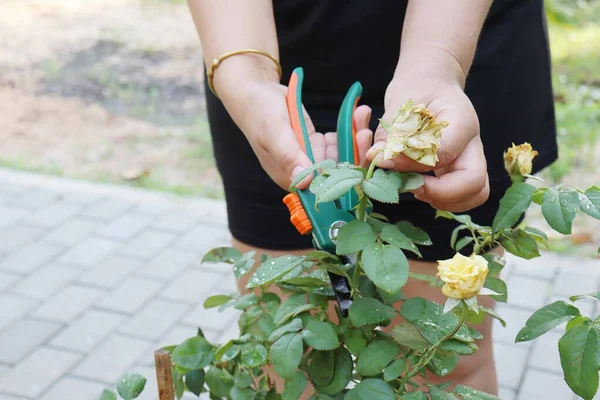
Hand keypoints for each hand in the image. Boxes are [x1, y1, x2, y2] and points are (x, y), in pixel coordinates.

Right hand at [216, 62, 372, 189]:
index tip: (362, 152)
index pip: (324, 184)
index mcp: (290, 178)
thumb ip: (289, 156)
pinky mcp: (316, 145)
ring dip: (354, 136)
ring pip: (342, 155)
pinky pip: (338, 142)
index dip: (346, 173)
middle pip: (338, 172)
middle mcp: (303, 173)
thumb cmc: (260, 112)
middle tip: (366, 130)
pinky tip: (356, 112)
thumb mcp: (274, 133)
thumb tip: (304, 182)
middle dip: (355, 151)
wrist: (255, 91)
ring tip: (362, 113)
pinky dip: (349, 128)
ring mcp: (311, 158)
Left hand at [366, 64, 488, 211]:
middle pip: (474, 182)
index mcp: (461, 120)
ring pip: (474, 195)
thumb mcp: (401, 104)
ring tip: (414, 187)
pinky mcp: (461, 172)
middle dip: (439, 193)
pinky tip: (418, 185)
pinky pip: (462, 197)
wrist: (432, 84)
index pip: (444, 152)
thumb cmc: (418, 90)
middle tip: (410, 186)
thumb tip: (377, 158)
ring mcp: (470, 160)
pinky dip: (441, 199)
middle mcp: (472, 143)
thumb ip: (391, 132)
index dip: (412, 163)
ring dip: (442, 200)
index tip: (385, 161)